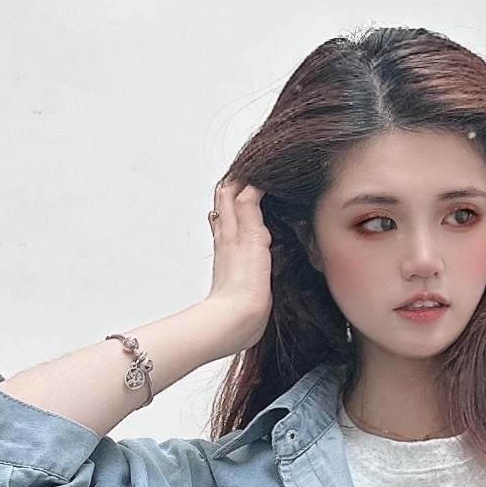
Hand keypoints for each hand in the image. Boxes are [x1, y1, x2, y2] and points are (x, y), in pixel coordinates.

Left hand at [203, 179, 272, 352]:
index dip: (245, 176)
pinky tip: (250, 236)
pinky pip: (237, 243)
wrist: (236, 319)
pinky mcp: (236, 271)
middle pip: (226, 202)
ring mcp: (229, 255)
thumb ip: (250, 209)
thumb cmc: (244, 286)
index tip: (260, 167)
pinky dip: (243, 231)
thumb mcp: (252, 238)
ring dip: (236, 206)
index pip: (232, 190)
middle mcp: (226, 238)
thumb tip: (250, 182)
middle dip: (236, 185)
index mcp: (230, 227)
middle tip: (251, 175)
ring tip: (248, 197)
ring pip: (229, 221)